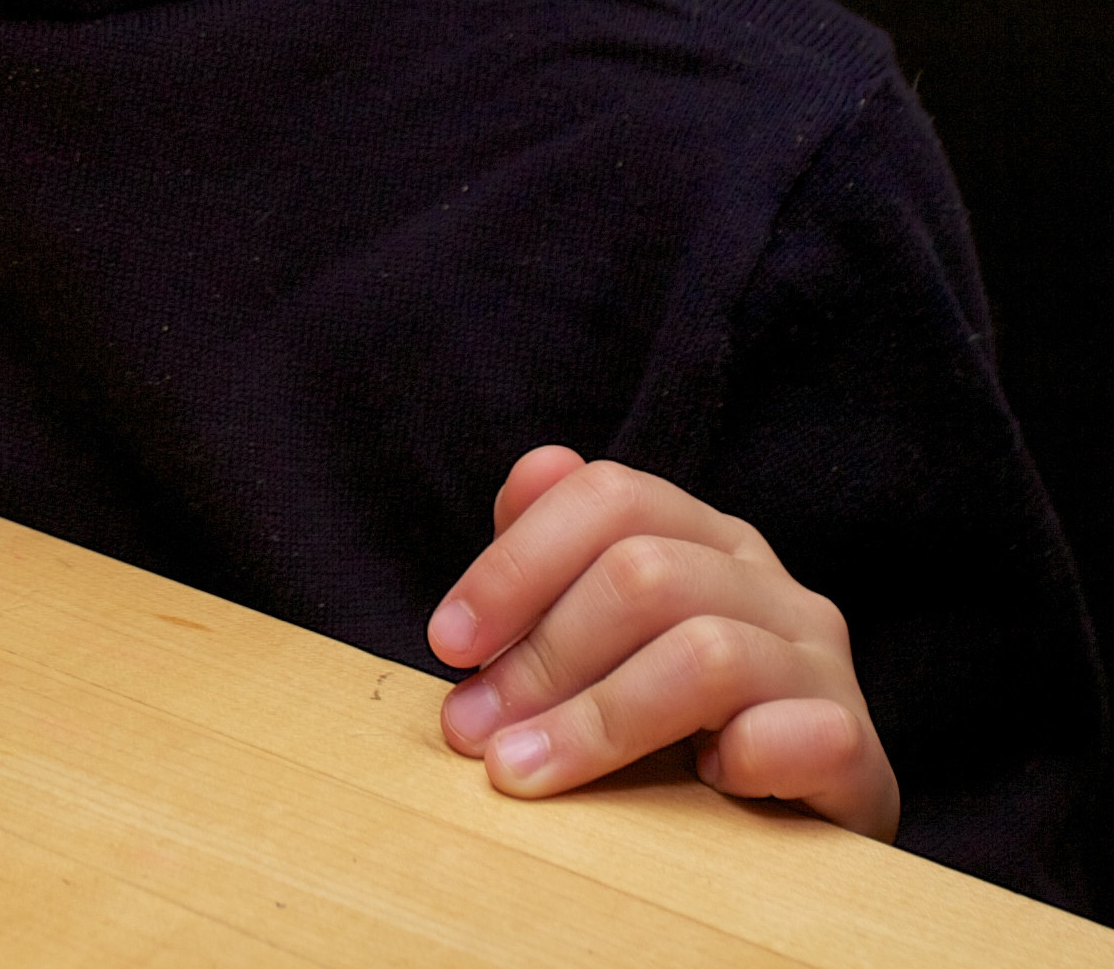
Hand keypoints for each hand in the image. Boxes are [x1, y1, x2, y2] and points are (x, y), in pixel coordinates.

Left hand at [428, 447, 897, 839]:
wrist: (798, 829)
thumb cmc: (673, 723)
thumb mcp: (600, 636)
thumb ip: (556, 561)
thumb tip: (526, 478)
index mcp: (703, 536)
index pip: (608, 496)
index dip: (515, 564)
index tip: (446, 642)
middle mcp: (770, 583)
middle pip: (645, 572)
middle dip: (542, 654)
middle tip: (473, 729)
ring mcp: (822, 664)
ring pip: (707, 654)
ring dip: (597, 720)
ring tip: (524, 770)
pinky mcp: (860, 751)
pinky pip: (805, 735)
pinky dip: (742, 759)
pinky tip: (699, 788)